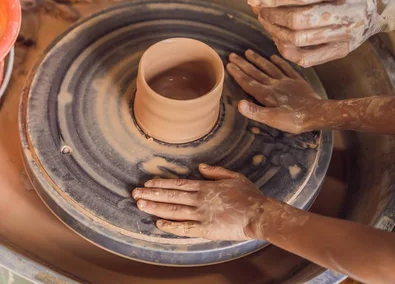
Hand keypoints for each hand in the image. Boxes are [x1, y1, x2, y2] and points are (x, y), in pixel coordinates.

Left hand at [132, 164, 271, 240]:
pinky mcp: (205, 229)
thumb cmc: (249, 196)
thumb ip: (215, 171)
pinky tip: (158, 223)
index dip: (161, 183)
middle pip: (170, 196)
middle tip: (135, 193)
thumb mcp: (234, 176)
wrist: (259, 215)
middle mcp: (199, 199)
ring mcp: (201, 214)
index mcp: (205, 187)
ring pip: (173, 210)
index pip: (178, 184)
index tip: (148, 183)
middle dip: (151, 194)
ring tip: (140, 204)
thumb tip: (200, 167)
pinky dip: (170, 225)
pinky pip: (184, 228)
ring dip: (155, 207)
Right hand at [226, 50, 321, 132]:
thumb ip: (255, 111)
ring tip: (248, 51)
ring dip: (258, 60)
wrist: (317, 114)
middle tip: (232, 55)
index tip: (229, 65)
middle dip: (243, 64)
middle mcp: (274, 84)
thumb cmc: (293, 120)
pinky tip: (273, 56)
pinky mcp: (297, 81)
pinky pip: (286, 68)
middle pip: (255, 72)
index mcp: (266, 94)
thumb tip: (239, 104)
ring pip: (269, 67)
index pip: (248, 82)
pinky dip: (279, 61)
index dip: (238, 74)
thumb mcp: (272, 120)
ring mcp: (286, 81)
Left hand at [247, 0, 394, 66]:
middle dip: (270, 15)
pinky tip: (277, 36)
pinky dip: (285, 49)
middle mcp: (352, 12)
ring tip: (264, 19)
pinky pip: (306, 59)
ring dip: (273, 31)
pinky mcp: (343, 51)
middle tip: (258, 9)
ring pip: (299, 40)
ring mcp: (348, 35)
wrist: (382, 1)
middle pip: (299, 20)